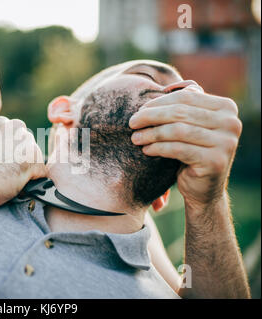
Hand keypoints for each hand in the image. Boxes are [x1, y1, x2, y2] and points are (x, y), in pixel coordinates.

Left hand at [129, 85, 241, 210]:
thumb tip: (168, 86)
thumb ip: (185, 105)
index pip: (186, 97)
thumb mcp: (191, 125)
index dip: (159, 102)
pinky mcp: (215, 161)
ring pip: (178, 130)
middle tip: (132, 122)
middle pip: (180, 113)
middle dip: (151, 116)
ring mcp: (226, 143)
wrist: (203, 189)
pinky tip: (146, 150)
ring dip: (151, 133)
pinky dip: (158, 148)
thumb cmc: (192, 152)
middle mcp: (231, 123)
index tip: (139, 110)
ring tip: (135, 138)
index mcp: (227, 108)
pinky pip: (178, 149)